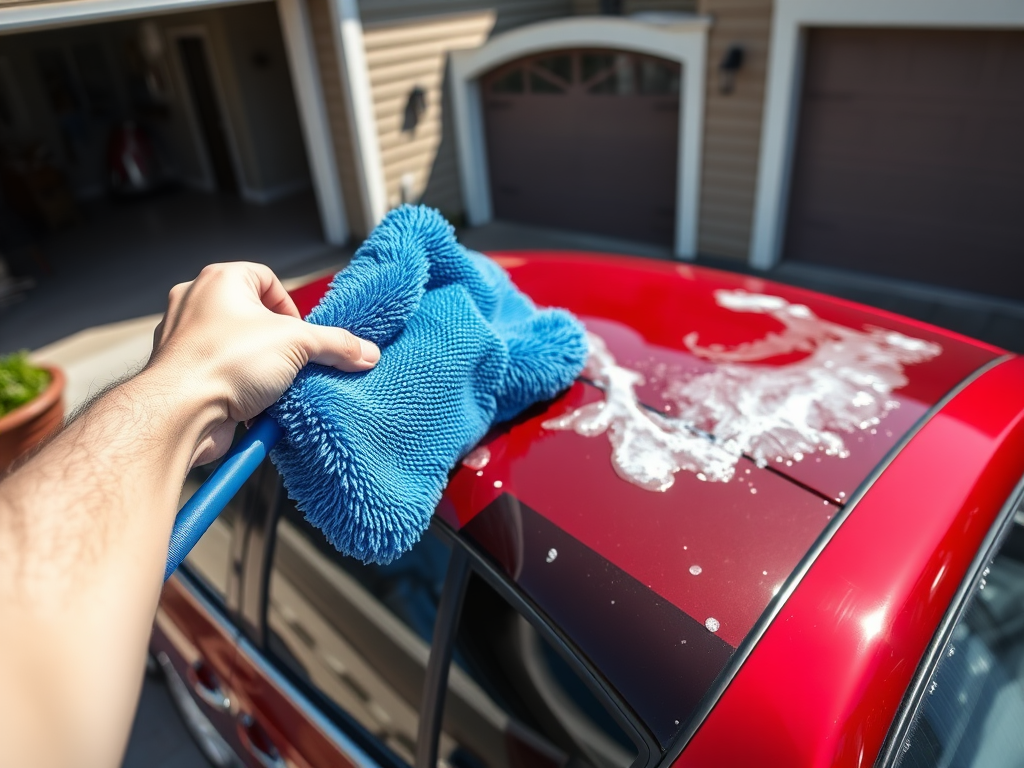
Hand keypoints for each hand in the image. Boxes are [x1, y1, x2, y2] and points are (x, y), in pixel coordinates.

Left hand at [148, 262, 378, 466]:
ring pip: (238, 349)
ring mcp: (184, 340)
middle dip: (280, 343)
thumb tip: (366, 352)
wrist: (179, 412)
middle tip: (295, 362)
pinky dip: (242, 390)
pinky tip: (256, 406)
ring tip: (276, 387)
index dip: (291, 308)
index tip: (303, 335)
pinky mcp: (182, 374)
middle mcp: (196, 303)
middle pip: (254, 317)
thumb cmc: (224, 362)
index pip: (267, 280)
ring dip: (263, 369)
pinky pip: (222, 375)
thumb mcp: (297, 345)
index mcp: (221, 280)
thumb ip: (336, 345)